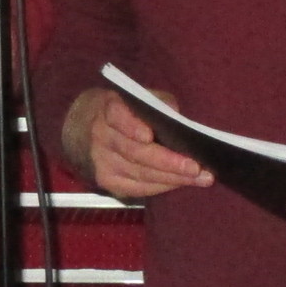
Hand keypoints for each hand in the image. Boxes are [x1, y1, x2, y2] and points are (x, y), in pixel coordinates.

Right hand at [64, 84, 211, 200]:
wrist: (85, 128)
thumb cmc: (123, 111)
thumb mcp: (136, 98)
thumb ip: (157, 102)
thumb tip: (176, 114)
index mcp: (108, 110)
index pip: (117, 117)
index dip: (132, 126)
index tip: (149, 135)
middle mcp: (101, 137)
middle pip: (135, 153)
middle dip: (168, 162)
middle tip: (196, 167)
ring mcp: (102, 162)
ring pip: (140, 174)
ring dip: (173, 178)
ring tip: (200, 178)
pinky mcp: (107, 181)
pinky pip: (138, 188)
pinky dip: (162, 186)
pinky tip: (181, 183)